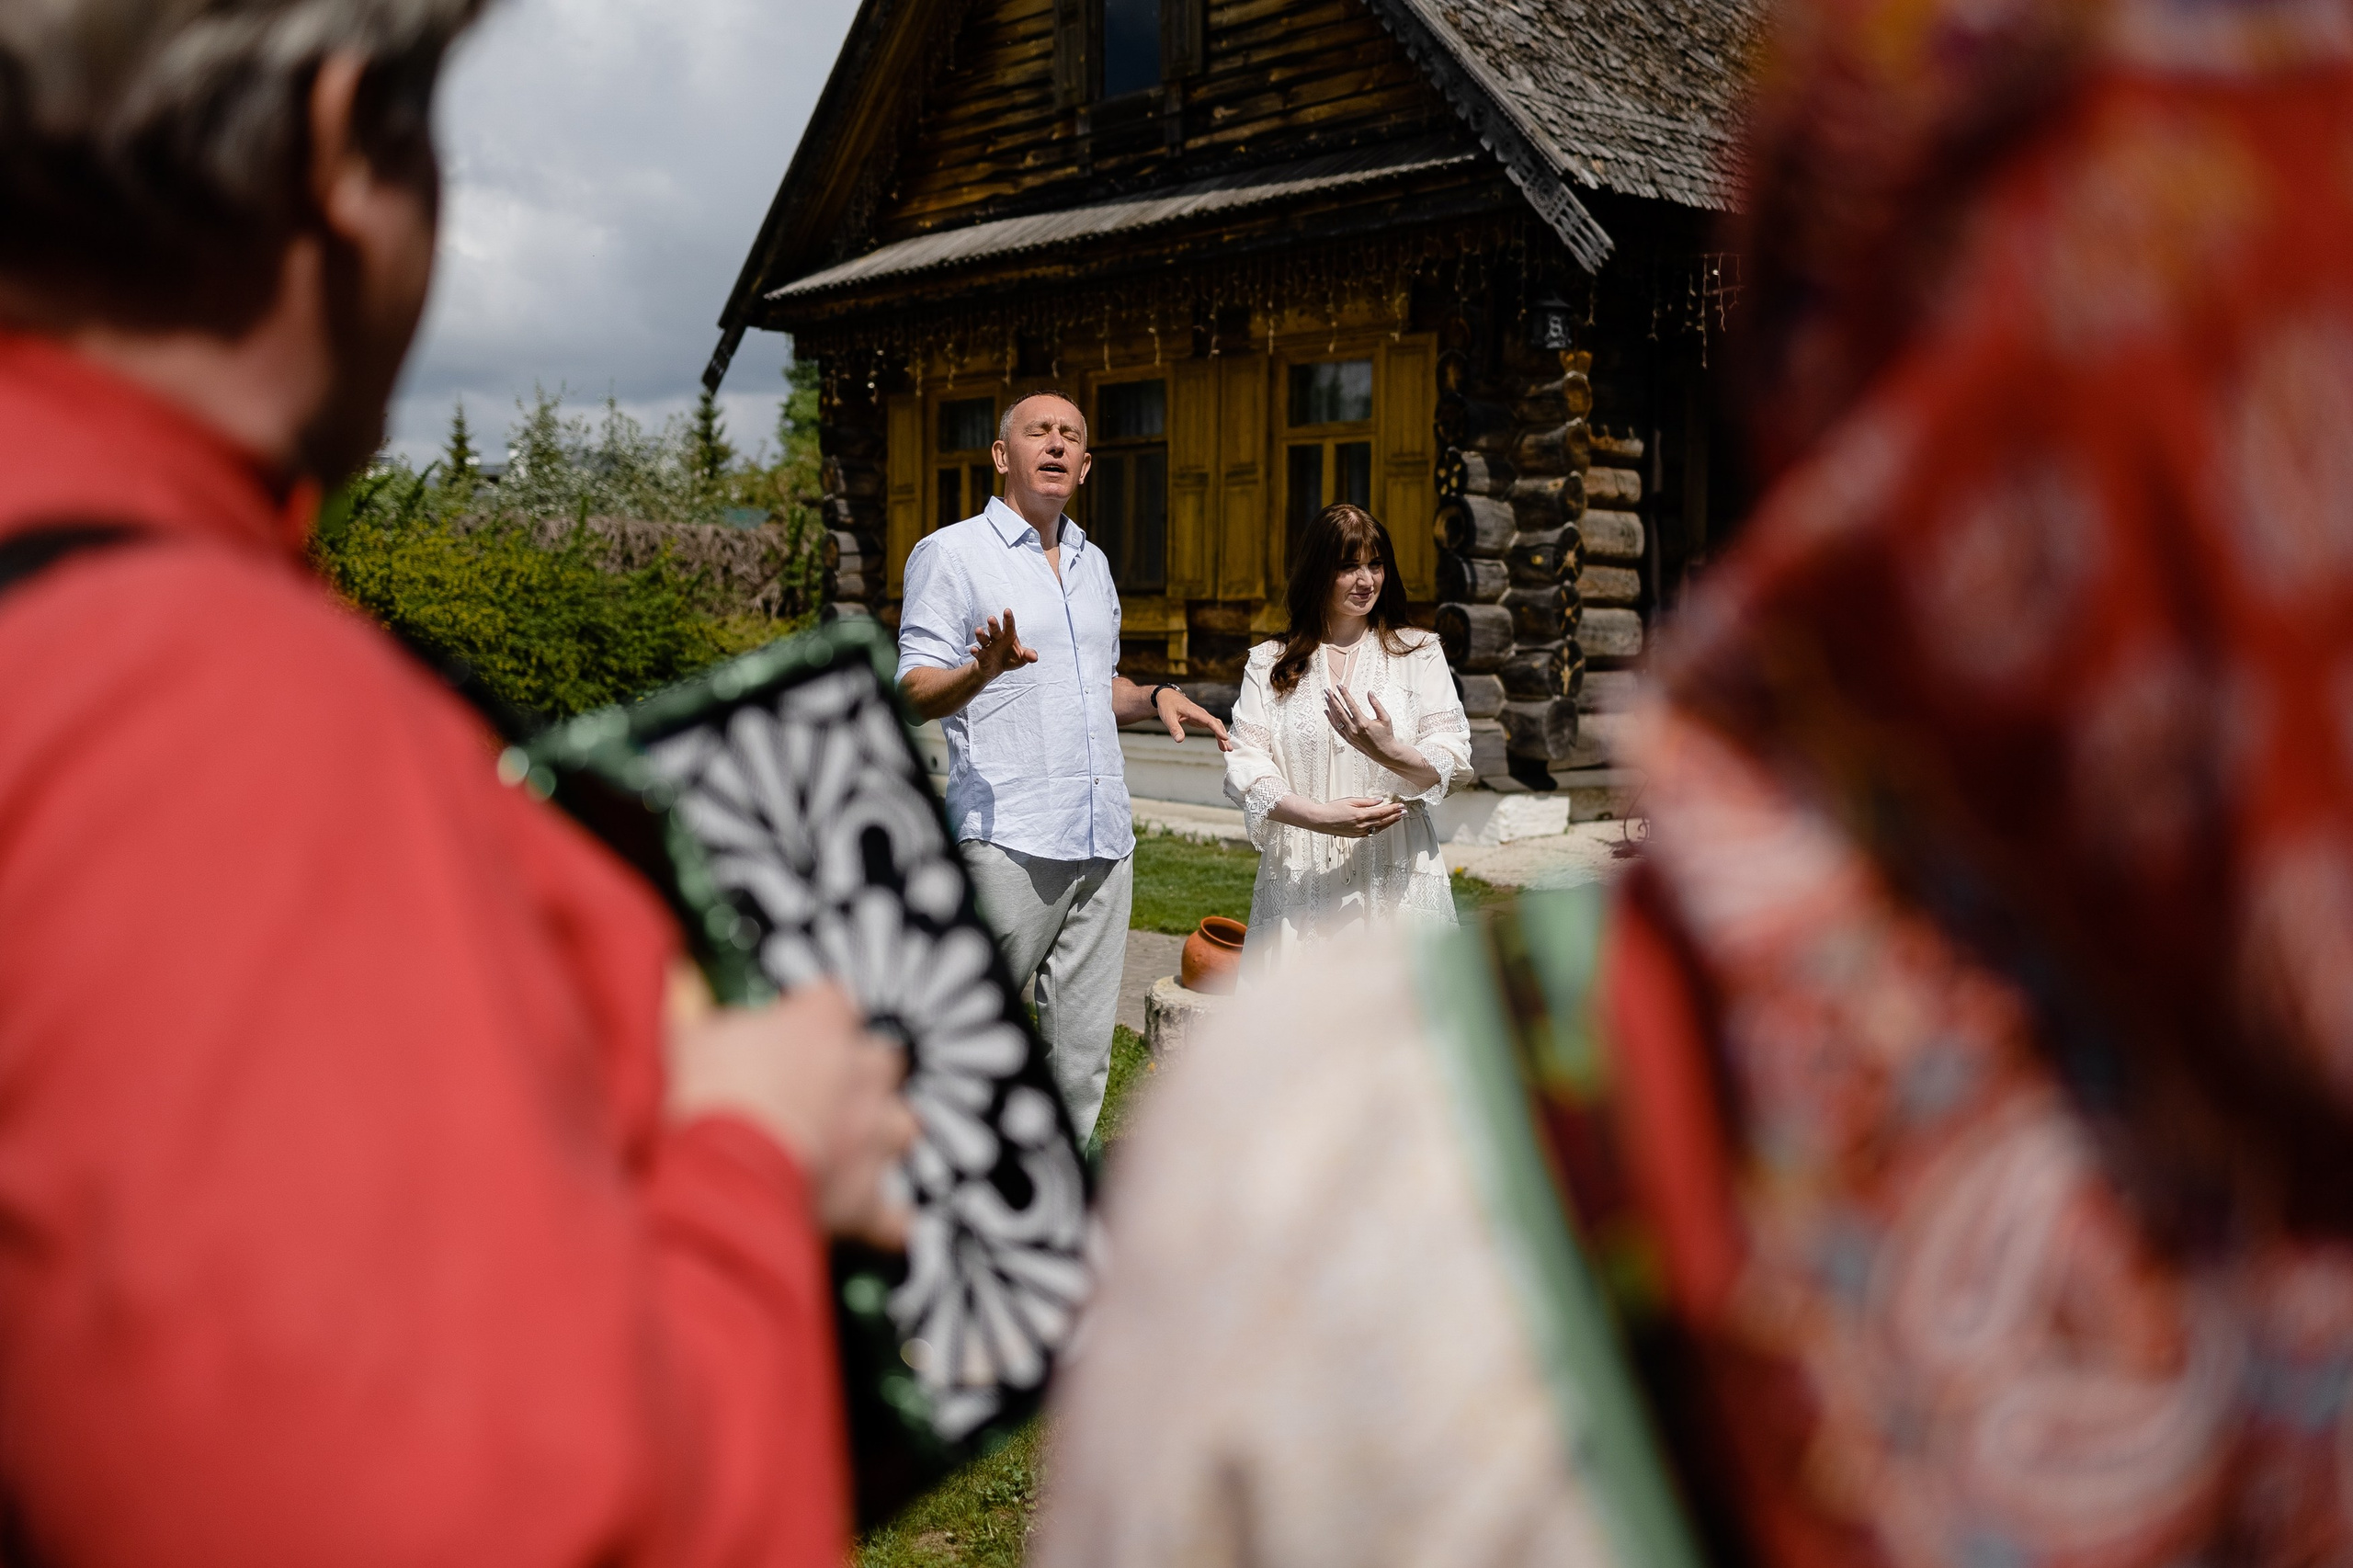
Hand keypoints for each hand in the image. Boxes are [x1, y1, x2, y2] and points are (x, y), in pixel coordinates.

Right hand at [664, 969, 918, 1247]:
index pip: (834, 1002)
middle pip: (882, 1058)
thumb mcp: (682, 1038)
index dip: (811, 1019)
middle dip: (858, 1073)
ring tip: (845, 1148)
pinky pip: (893, 1214)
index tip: (785, 1032)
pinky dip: (884, 1220)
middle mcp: (858, 1073)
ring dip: (878, 1136)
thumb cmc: (695, 1095)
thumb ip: (698, 1026)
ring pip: (902, 1126)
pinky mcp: (863, 1198)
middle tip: (816, 1090)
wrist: (710, 1169)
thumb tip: (676, 1019)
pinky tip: (871, 1224)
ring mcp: (868, 1135)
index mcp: (818, 1024)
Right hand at [969, 609, 1038, 683]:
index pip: (1008, 625)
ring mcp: (988, 646)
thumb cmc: (1010, 658)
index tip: (1007, 610)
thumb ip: (1028, 655)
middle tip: (991, 618)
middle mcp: (996, 638)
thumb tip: (1035, 658)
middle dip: (993, 624)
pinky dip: (976, 651)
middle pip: (994, 629)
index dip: (1008, 618)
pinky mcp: (982, 656)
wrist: (996, 669)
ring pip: (984, 638)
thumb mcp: (1021, 657)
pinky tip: (974, 650)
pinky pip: (978, 653)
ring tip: (979, 630)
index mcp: (1008, 635)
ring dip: (981, 635)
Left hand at [1156, 687, 1233, 750]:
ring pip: (1216, 726)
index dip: (1217, 729)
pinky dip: (1218, 734)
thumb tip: (1179, 740)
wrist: (1167, 696)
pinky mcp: (1201, 719)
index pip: (1209, 721)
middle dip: (1223, 736)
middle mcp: (1201, 713)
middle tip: (1228, 748)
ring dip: (1222, 736)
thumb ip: (1174, 728)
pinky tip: (1220, 743)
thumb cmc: (1167, 705)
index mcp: (1194, 711)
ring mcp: (1202, 716)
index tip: (1225, 738)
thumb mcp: (1168, 717)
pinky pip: (1212, 727)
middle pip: (1216, 724)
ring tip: (1226, 748)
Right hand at [1313, 796, 1407, 837]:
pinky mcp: (1355, 835)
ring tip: (1397, 818)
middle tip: (1404, 812)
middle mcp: (1361, 825)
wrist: (1320, 820)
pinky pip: (1371, 833)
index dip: (1393, 809)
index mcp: (1360, 815)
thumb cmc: (1332, 809)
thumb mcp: (1350, 801)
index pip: (1382, 812)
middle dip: (1395, 816)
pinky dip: (1380, 829)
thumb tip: (1379, 800)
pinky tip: (1383, 826)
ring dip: (1390, 823)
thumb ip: (1366, 801)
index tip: (1400, 806)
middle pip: (1383, 821)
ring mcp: (1359, 832)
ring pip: (1379, 828)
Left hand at [1325, 687, 1405, 767]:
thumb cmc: (1386, 735)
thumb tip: (1370, 692)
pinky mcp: (1348, 739)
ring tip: (1326, 698)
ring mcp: (1350, 735)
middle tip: (1328, 690)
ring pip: (1336, 719)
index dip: (1344, 694)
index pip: (1351, 705)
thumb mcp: (1385, 718)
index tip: (1340, 686)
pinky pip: (1336, 728)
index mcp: (1363, 723)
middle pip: (1340, 711)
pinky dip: (1330, 719)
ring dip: (1330, 707)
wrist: (1384, 753)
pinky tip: (1327, 712)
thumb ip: (1377, 704)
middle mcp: (1354, 729)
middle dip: (1333, 699)